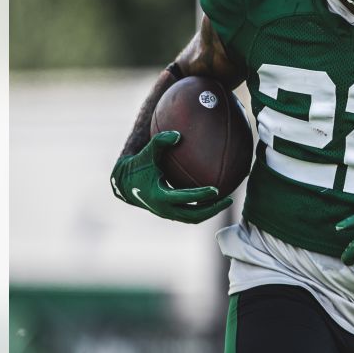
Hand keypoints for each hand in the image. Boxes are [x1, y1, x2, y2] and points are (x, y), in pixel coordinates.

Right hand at [109, 130, 232, 223]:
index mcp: (159, 196)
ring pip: (193, 218)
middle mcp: (164, 209)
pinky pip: (190, 215)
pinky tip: (215, 199)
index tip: (216, 190)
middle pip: (193, 215)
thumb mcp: (147, 154)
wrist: (124, 183)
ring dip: (210, 212)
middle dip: (212, 209)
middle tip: (229, 200)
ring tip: (226, 201)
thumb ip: (160, 142)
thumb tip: (177, 134)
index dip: (200, 196)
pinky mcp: (170, 213)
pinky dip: (202, 209)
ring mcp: (167, 213)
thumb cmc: (138, 166)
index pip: (184, 199)